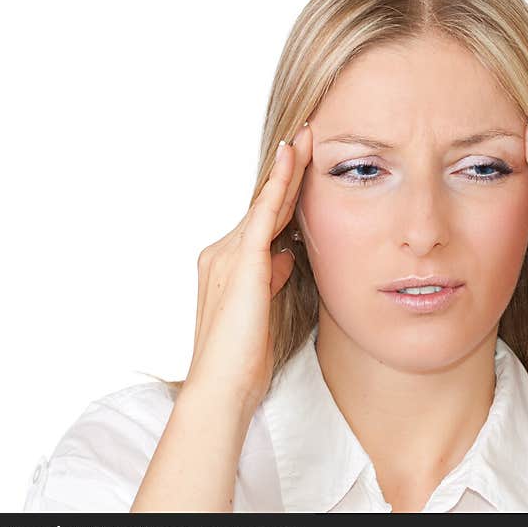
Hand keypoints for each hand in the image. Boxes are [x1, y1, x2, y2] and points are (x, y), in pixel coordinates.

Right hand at [184, 123, 312, 413]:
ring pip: (263, 203)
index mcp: (227, 266)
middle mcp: (221, 253)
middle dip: (286, 173)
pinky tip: (293, 158)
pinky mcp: (241, 262)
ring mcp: (227, 255)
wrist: (223, 388)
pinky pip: (263, 213)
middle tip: (306, 138)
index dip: (282, 194)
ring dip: (287, 170)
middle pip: (262, 206)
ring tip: (306, 138)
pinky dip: (279, 184)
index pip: (260, 222)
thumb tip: (289, 255)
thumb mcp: (266, 308)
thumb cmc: (244, 359)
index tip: (302, 167)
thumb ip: (274, 277)